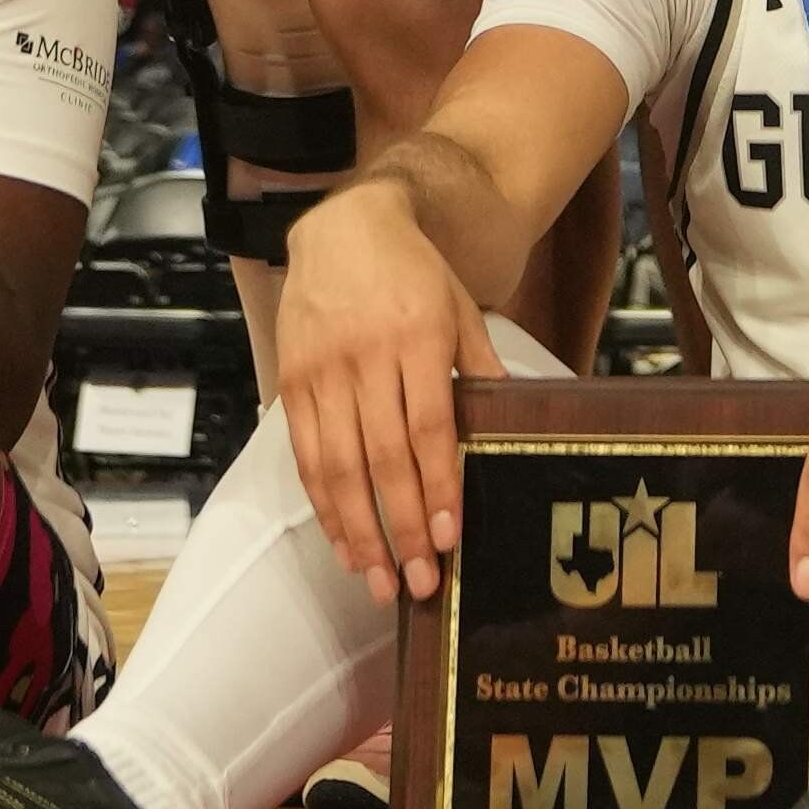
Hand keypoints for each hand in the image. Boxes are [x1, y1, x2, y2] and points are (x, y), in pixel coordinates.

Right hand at [260, 165, 489, 591]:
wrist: (343, 227)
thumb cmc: (413, 273)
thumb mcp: (461, 310)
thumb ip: (482, 367)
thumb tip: (516, 422)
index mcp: (418, 339)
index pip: (429, 430)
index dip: (437, 488)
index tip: (449, 537)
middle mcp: (368, 359)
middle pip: (383, 458)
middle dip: (401, 527)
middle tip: (417, 581)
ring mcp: (324, 372)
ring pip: (339, 466)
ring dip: (359, 530)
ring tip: (379, 579)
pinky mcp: (293, 381)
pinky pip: (306, 454)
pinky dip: (323, 504)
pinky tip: (342, 541)